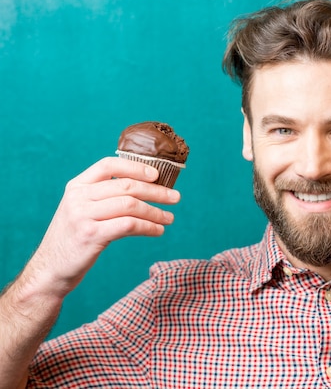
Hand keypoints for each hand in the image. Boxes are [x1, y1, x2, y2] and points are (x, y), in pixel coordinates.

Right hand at [29, 157, 180, 297]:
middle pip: (126, 185)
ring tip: (170, 218)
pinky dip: (149, 226)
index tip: (156, 174)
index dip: (135, 167)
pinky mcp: (90, 235)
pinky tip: (158, 231)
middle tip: (176, 197)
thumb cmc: (74, 238)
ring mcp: (82, 215)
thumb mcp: (81, 210)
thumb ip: (103, 196)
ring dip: (156, 211)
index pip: (108, 165)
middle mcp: (78, 197)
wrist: (50, 269)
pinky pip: (129, 225)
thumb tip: (145, 186)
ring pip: (131, 205)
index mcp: (77, 185)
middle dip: (156, 191)